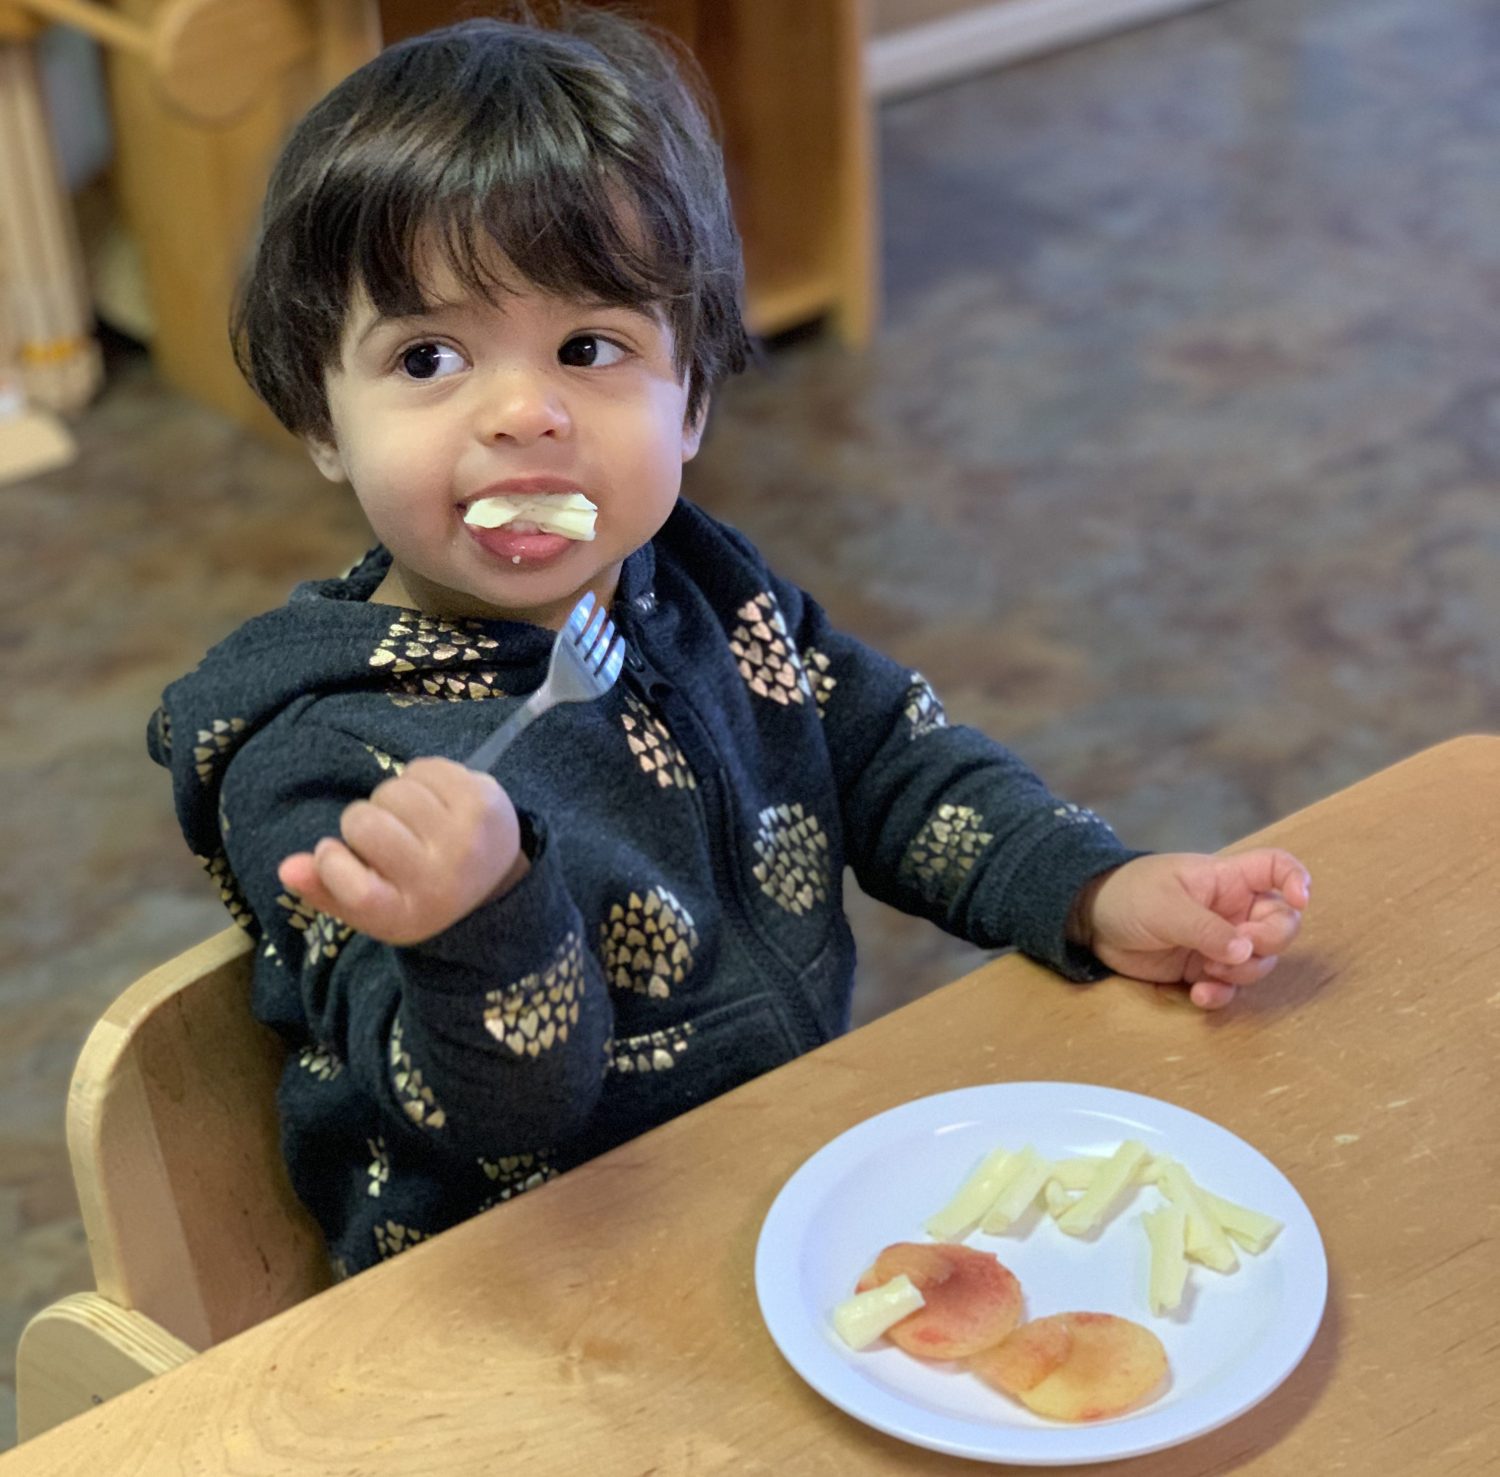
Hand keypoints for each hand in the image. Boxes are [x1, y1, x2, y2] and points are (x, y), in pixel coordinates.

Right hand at [277, 758, 528, 944]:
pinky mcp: (483, 799)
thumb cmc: (416, 889)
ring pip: (392, 792)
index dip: (331, 863)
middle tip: (381, 835)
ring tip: (408, 818)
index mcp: (409, 912)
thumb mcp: (371, 907)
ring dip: (389, 799)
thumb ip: (325, 890)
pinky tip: (431, 800)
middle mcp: (441, 878)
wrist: (492, 875)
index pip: (355, 890)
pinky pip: (422, 768)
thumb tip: (287, 867)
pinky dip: (416, 778)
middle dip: (359, 822)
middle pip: (365, 826)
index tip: (332, 853)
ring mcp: (466, 837)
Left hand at [1073, 849, 1310, 1010]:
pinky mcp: (1202, 969)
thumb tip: (1246, 951)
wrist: (1091, 920)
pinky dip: (1221, 994)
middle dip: (1268, 942)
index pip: (1276, 868)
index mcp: (1227, 879)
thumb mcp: (1166, 907)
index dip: (1297, 879)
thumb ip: (1206, 929)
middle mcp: (1231, 909)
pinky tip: (1200, 996)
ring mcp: (1219, 941)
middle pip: (1280, 925)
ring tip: (1207, 972)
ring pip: (1258, 962)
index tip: (1301, 899)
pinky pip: (1228, 986)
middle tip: (1240, 951)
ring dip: (1241, 973)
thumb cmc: (1129, 895)